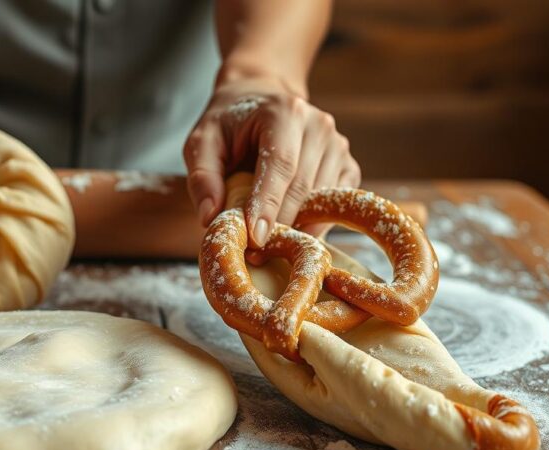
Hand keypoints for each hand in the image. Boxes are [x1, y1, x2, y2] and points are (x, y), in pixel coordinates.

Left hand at [184, 77, 359, 245]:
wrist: (262, 99)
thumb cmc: (229, 123)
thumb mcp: (202, 141)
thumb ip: (202, 176)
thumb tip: (211, 217)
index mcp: (283, 112)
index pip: (280, 164)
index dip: (268, 204)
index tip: (256, 237)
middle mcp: (318, 125)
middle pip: (302, 186)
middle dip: (278, 224)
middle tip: (253, 252)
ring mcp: (337, 145)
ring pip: (322, 200)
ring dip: (296, 228)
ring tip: (268, 245)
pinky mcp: (347, 165)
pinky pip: (337, 205)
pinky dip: (316, 224)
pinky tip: (292, 232)